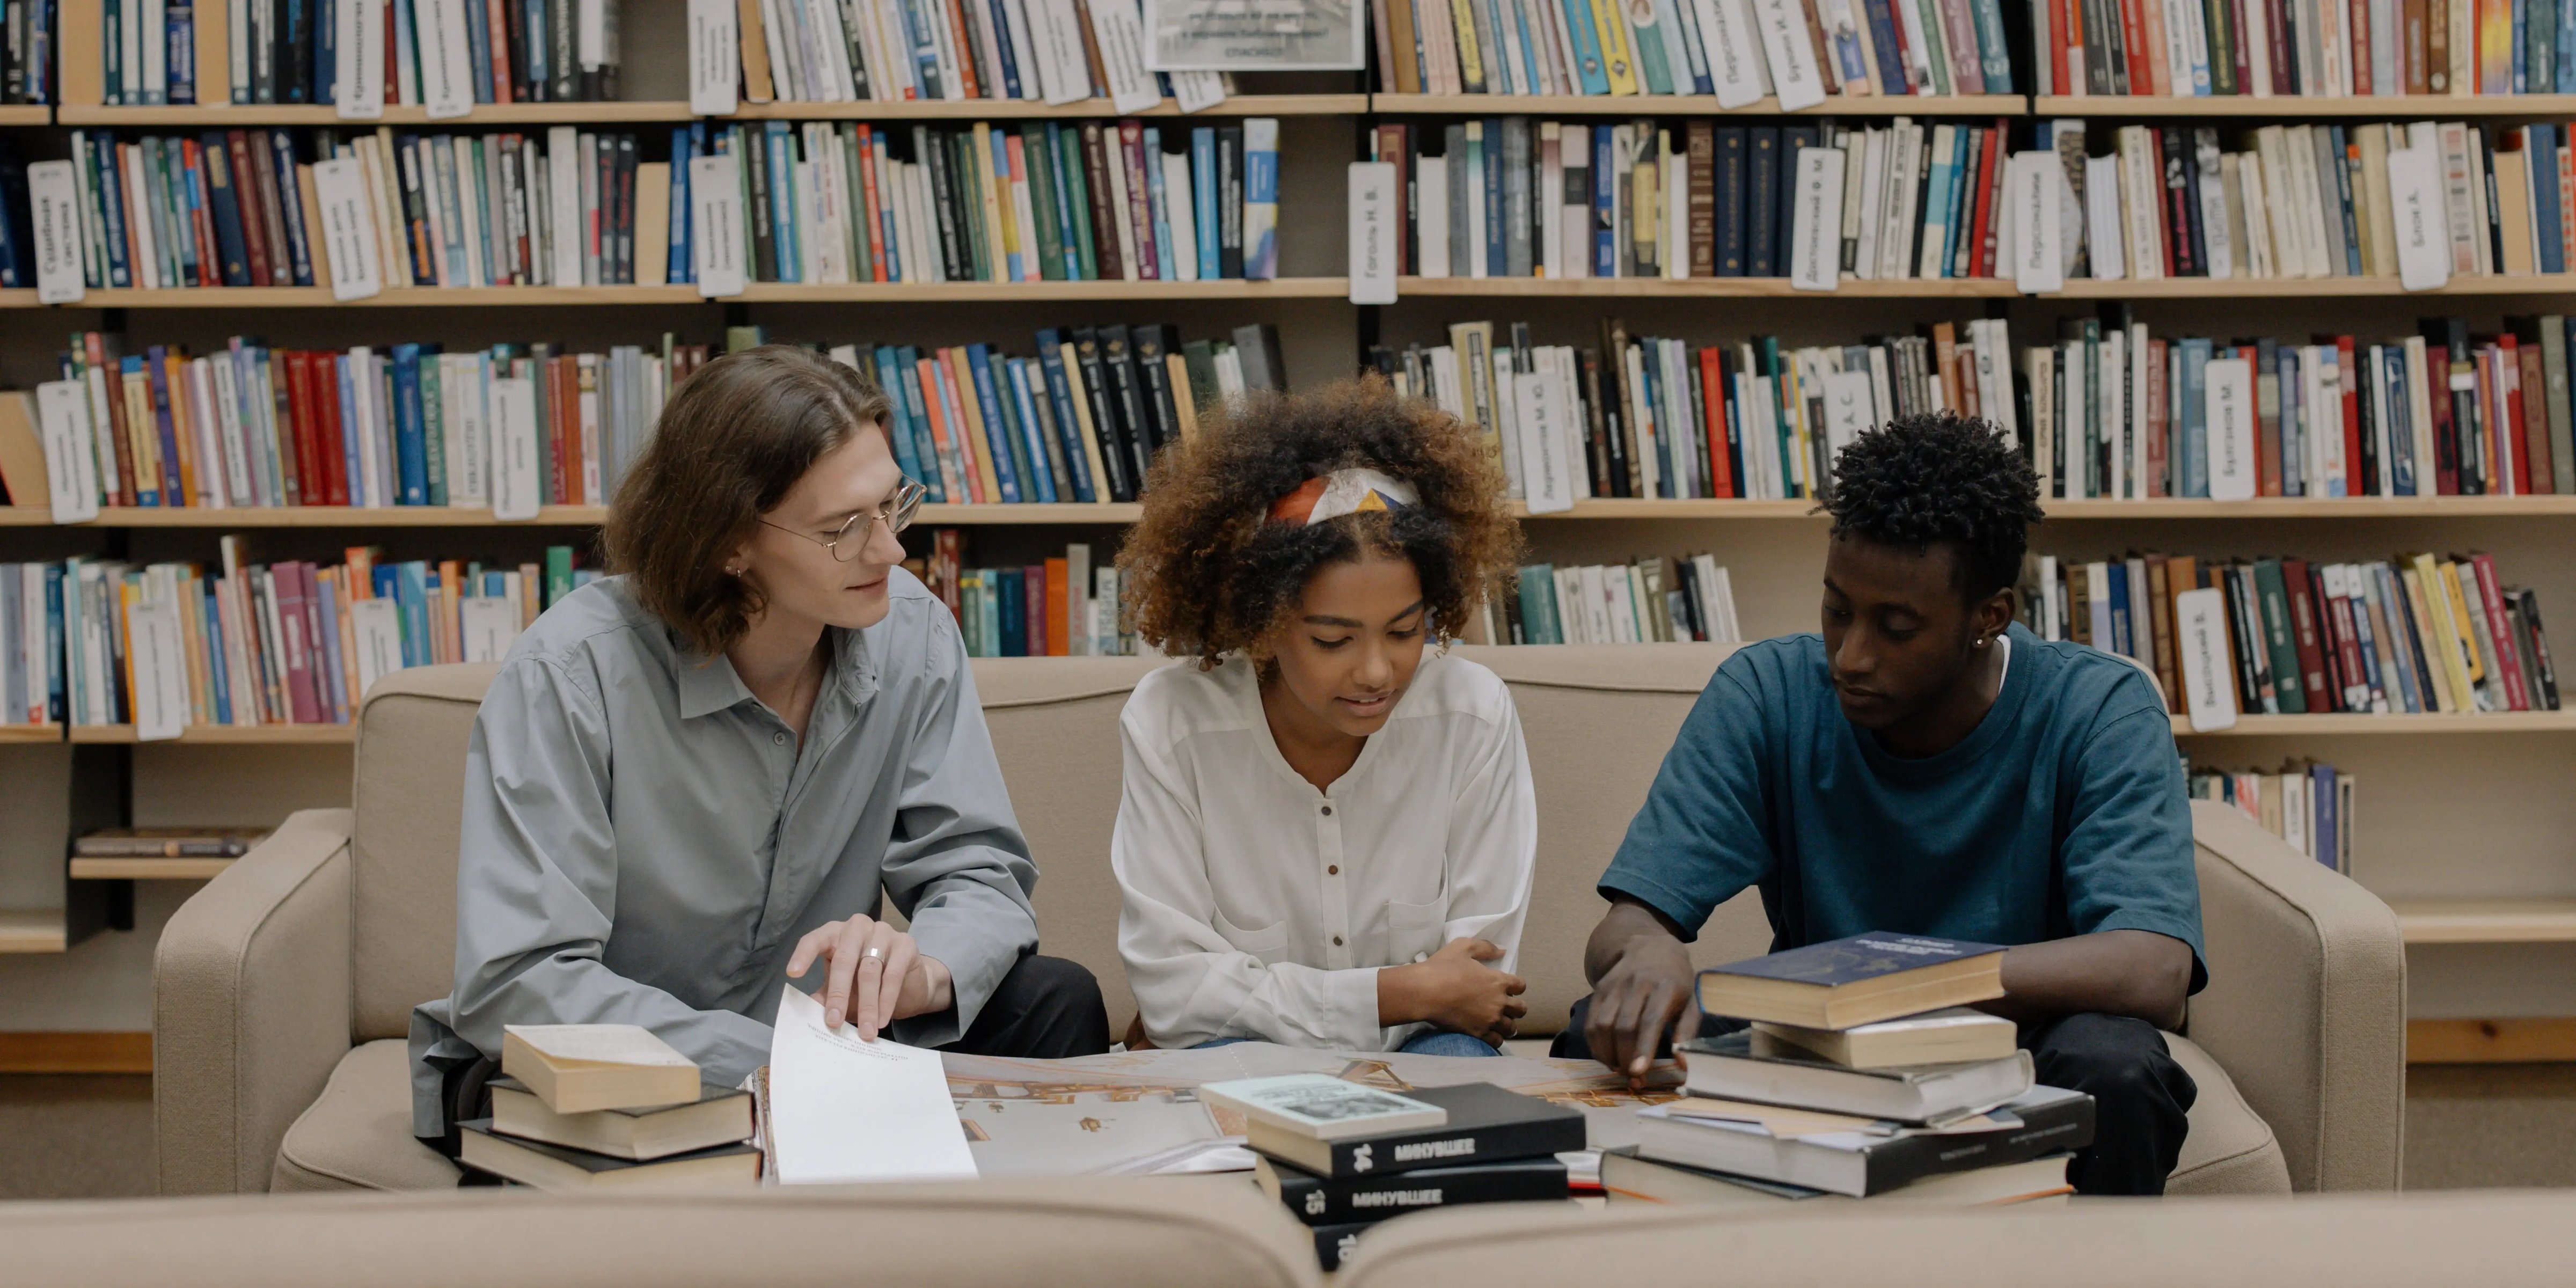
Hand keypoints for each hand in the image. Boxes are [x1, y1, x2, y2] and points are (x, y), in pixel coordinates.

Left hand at [785, 914, 952, 1039]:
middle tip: (834, 1022)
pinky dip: (886, 1000)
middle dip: (839, 994)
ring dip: (867, 1005)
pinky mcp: (905, 944)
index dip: (803, 955)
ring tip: (865, 1032)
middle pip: (845, 959)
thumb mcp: (841, 988)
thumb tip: (806, 1014)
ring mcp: (883, 932)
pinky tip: (881, 1020)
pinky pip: (893, 974)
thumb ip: (825, 996)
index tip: (793, 974)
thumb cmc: (866, 983)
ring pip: (870, 970)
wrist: (908, 982)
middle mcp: (858, 927)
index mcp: (835, 933)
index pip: (815, 939)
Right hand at [1380, 938, 1527, 1045]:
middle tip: (1507, 1007)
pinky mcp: (1478, 1033)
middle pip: (1520, 1009)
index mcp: (1498, 981)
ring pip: (1511, 1028)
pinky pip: (1497, 1041)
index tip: (1509, 987)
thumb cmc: (1443, 967)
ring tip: (1501, 1023)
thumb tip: (1502, 951)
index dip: (1516, 986)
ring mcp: (1489, 1020)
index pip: (1521, 986)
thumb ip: (1486, 948)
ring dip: (1508, 1025)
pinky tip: (1491, 1035)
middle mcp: (1499, 1002)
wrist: (1424, 992)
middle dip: (1516, 1007)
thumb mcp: (1463, 947)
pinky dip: (1496, 1039)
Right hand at [1583, 931, 1696, 1087]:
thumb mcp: (1691, 1003)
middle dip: (1624, 1057)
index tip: (1638, 1072)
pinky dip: (1595, 1043)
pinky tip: (1606, 1056)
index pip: (1650, 1020)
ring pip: (1603, 1024)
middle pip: (1624, 1026)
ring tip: (1618, 1069)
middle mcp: (1637, 983)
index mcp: (1665, 987)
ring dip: (1607, 1053)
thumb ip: (1687, 1032)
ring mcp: (1615, 985)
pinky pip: (1591, 1020)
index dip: (1643, 1048)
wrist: (1652, 946)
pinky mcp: (1600, 988)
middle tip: (1631, 1080)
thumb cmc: (1676, 981)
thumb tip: (1682, 1064)